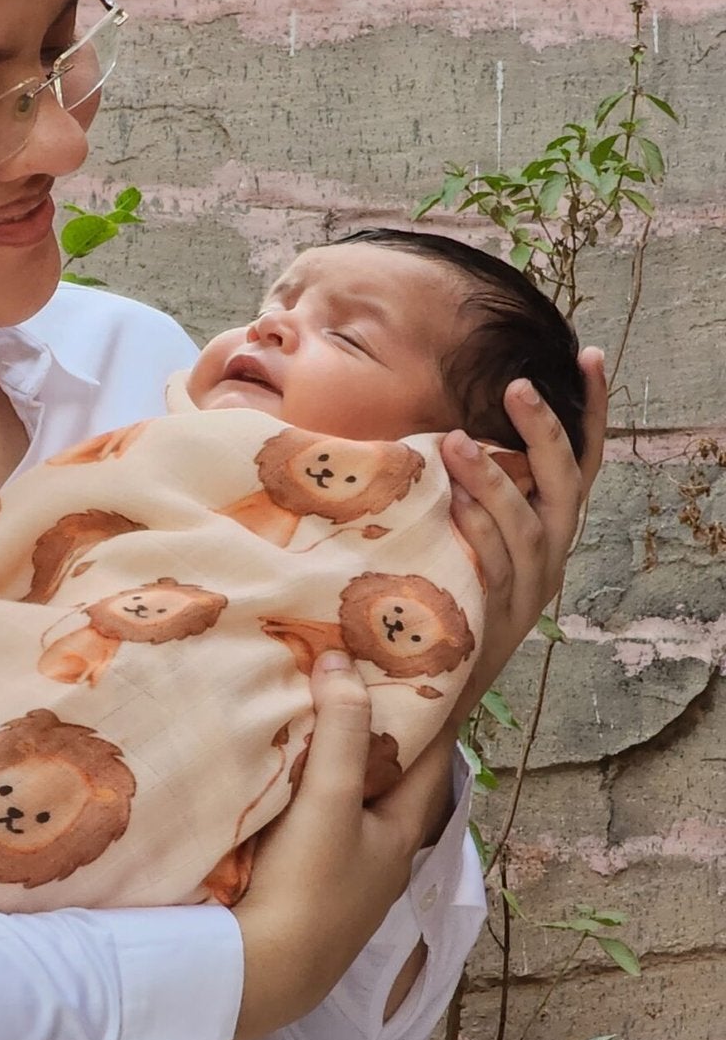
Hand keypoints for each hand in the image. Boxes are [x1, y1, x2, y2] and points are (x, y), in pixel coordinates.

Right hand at [232, 655, 434, 1039]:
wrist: (261, 971)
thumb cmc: (309, 886)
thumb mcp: (329, 798)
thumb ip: (340, 729)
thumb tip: (342, 659)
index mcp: (401, 834)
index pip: (433, 760)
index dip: (432, 716)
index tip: (420, 670)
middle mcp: (380, 858)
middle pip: (389, 784)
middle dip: (379, 738)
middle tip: (357, 686)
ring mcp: (344, 881)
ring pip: (350, 810)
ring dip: (339, 771)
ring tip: (316, 724)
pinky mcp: (305, 894)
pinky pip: (316, 832)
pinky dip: (307, 801)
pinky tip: (281, 788)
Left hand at [441, 348, 606, 719]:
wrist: (452, 681)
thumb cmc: (460, 591)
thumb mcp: (478, 534)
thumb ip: (477, 487)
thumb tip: (449, 424)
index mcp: (553, 524)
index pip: (584, 459)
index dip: (591, 411)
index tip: (589, 357)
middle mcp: (553, 549)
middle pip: (565, 483)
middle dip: (546, 432)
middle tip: (518, 386)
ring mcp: (531, 582)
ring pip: (526, 523)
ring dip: (493, 479)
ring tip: (458, 441)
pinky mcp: (500, 610)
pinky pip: (495, 563)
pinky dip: (478, 528)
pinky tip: (454, 500)